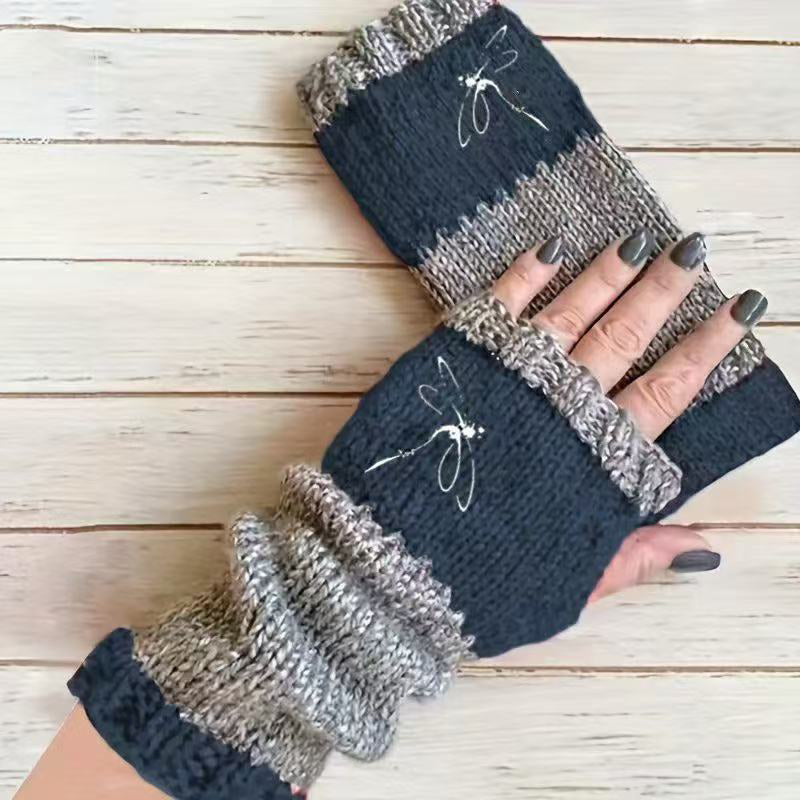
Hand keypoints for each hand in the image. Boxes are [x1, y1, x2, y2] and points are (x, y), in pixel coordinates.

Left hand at [493, 229, 766, 601]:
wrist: (393, 563)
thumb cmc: (483, 581)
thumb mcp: (574, 583)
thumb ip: (639, 555)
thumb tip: (707, 547)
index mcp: (596, 460)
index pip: (666, 391)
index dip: (706, 349)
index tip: (739, 307)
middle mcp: (560, 410)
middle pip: (625, 339)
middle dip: (664, 292)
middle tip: (694, 249)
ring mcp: (508, 380)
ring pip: (571, 316)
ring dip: (607, 274)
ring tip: (639, 240)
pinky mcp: (458, 362)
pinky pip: (499, 308)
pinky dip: (526, 276)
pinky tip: (553, 248)